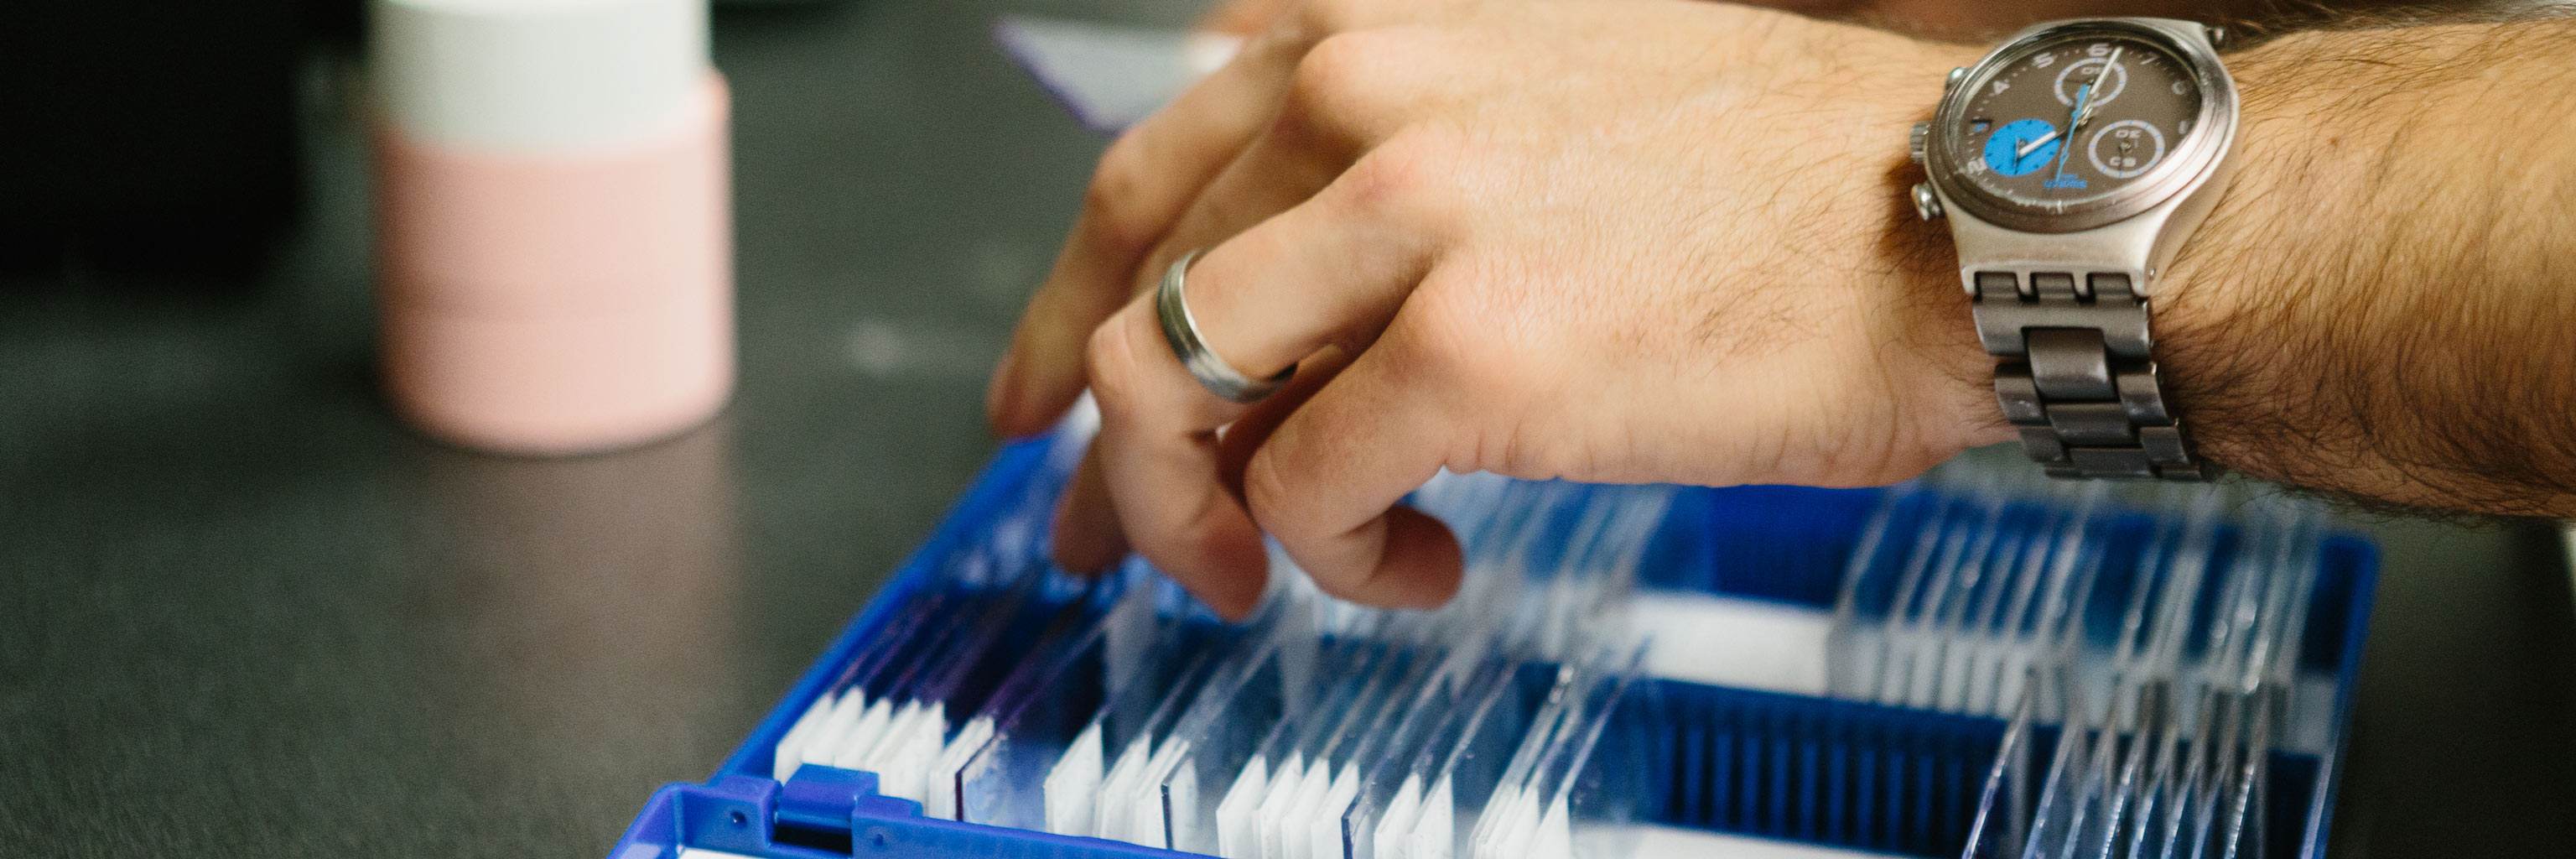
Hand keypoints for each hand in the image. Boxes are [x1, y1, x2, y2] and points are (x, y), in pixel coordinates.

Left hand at [987, 0, 2002, 615]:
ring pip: (1175, 396)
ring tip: (1281, 573)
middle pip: (1134, 297)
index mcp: (1375, 35)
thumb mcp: (1545, 91)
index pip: (1144, 175)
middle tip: (1118, 541)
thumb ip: (1393, 158)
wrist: (1962, 221)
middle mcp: (1365, 100)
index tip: (1042, 406)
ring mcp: (1410, 223)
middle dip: (1109, 452)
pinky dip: (1340, 561)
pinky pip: (1305, 493)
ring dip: (1203, 518)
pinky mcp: (1470, 355)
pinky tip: (1425, 567)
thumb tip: (1277, 297)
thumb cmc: (1783, 180)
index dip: (1067, 308)